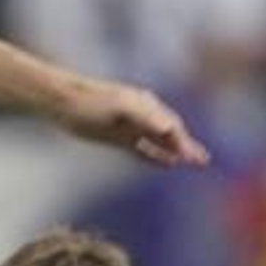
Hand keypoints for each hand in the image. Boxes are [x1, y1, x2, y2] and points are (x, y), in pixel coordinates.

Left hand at [59, 81, 208, 168]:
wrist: (63, 101)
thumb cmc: (92, 102)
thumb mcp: (122, 108)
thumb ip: (147, 118)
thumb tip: (171, 128)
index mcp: (146, 105)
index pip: (172, 127)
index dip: (185, 143)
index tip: (196, 158)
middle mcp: (142, 115)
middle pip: (170, 134)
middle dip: (186, 147)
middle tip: (202, 161)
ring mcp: (130, 127)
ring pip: (158, 142)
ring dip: (174, 152)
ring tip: (190, 162)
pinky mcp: (118, 137)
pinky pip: (142, 149)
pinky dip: (156, 156)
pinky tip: (166, 164)